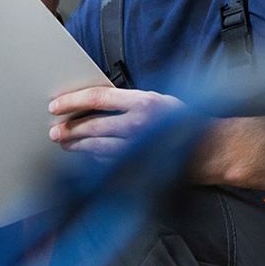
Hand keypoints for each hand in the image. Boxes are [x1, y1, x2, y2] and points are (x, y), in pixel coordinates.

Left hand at [48, 85, 185, 156]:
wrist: (209, 149)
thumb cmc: (184, 122)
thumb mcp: (159, 100)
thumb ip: (129, 101)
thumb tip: (96, 103)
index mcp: (144, 102)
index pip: (98, 97)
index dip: (73, 101)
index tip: (56, 105)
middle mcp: (139, 125)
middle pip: (92, 125)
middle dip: (69, 129)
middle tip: (55, 130)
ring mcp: (138, 149)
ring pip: (96, 146)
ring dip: (77, 145)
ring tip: (64, 143)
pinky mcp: (139, 167)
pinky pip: (108, 163)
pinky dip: (93, 159)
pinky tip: (84, 156)